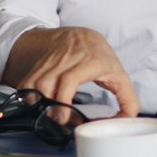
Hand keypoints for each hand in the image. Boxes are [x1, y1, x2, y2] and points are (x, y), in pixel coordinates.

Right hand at [7, 27, 141, 117]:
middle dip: (49, 105)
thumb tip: (128, 120)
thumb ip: (128, 99)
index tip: (63, 117)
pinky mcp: (41, 65)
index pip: (70, 78)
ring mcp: (52, 62)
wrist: (83, 36)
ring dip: (38, 101)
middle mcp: (68, 60)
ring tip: (48, 114)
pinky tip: (37, 104)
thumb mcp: (119, 74)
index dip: (64, 98)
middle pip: (48, 83)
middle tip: (57, 120)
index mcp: (89, 62)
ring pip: (35, 83)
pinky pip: (27, 81)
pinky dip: (28, 95)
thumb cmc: (101, 58)